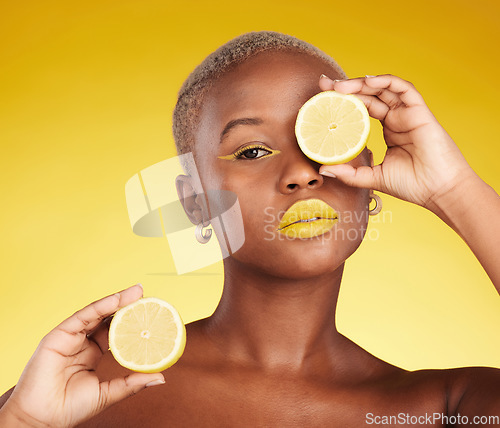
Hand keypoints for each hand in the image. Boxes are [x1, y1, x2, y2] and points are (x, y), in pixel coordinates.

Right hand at [0, 284, 164, 426]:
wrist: (41, 420)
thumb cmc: (70, 409)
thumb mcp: (108, 393)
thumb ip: (131, 383)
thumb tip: (161, 377)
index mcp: (92, 353)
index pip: (115, 331)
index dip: (132, 321)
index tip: (151, 312)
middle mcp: (82, 342)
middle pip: (107, 318)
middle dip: (126, 305)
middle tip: (145, 294)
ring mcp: (70, 337)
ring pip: (96, 313)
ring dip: (117, 300)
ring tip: (136, 292)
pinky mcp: (58, 335)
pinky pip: (82, 317)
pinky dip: (100, 307)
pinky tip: (116, 300)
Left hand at [318, 74, 476, 209]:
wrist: (439, 191)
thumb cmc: (412, 185)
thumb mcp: (372, 178)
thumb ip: (349, 173)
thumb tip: (322, 169)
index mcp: (389, 130)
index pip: (363, 108)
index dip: (345, 101)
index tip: (323, 97)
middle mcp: (397, 119)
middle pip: (370, 95)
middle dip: (347, 88)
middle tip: (325, 86)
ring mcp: (408, 114)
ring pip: (384, 89)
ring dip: (361, 83)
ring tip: (339, 86)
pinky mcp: (420, 112)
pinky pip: (404, 89)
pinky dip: (387, 81)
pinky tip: (368, 82)